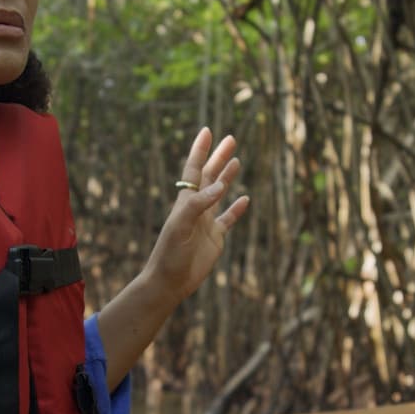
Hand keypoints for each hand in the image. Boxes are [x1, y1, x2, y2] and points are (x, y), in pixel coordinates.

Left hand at [142, 128, 250, 301]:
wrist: (170, 282)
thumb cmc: (170, 254)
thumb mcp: (180, 226)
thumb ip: (198, 204)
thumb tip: (220, 187)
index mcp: (185, 201)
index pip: (194, 170)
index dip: (200, 150)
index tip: (207, 131)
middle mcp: (196, 208)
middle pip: (210, 176)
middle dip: (219, 157)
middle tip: (231, 139)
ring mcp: (206, 222)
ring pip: (220, 193)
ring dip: (227, 177)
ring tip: (236, 161)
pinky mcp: (215, 238)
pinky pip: (228, 218)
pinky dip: (236, 209)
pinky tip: (245, 199)